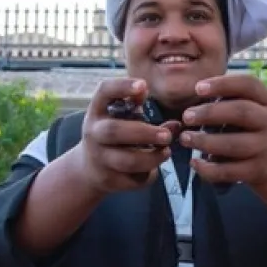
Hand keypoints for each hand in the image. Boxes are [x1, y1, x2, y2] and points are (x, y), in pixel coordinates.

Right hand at [74, 78, 174, 194]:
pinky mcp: (107, 180)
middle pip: (115, 131)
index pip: (104, 92)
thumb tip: (177, 123)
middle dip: (144, 133)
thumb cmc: (115, 136)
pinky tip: (153, 170)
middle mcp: (94, 132)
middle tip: (167, 135)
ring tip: (167, 152)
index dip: (122, 87)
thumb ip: (147, 117)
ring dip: (151, 158)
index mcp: (98, 111)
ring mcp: (98, 158)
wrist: (88, 169)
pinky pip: (133, 180)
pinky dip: (148, 175)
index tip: (144, 86)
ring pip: (126, 161)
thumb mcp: (124, 120)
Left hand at [179, 74, 266, 186]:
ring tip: (185, 138)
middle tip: (186, 116)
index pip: (248, 84)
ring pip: (233, 145)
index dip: (222, 84)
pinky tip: (194, 162)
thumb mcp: (245, 107)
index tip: (197, 88)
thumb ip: (225, 98)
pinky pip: (229, 171)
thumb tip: (194, 93)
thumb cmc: (247, 126)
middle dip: (209, 113)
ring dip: (205, 141)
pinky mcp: (257, 170)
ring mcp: (266, 147)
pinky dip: (208, 168)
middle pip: (241, 112)